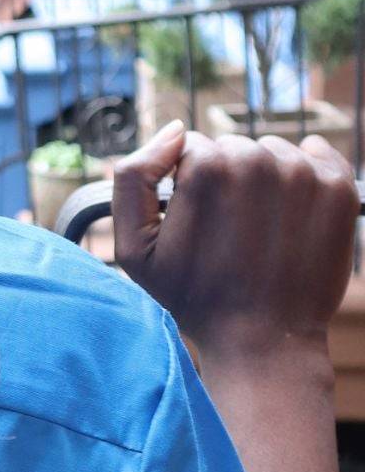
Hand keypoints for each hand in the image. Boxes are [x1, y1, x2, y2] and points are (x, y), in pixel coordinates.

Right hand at [113, 122, 358, 367]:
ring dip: (265, 180)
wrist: (262, 341)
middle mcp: (257, 161)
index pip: (192, 148)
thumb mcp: (132, 246)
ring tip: (260, 229)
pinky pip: (318, 155)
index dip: (187, 184)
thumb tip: (175, 131)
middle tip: (228, 230)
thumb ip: (133, 176)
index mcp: (205, 168)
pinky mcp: (339, 191)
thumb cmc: (192, 295)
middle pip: (233, 148)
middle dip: (226, 179)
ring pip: (272, 152)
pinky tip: (292, 212)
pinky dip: (307, 174)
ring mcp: (304, 176)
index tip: (197, 223)